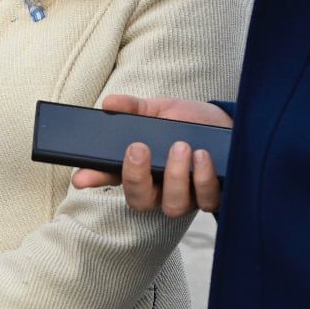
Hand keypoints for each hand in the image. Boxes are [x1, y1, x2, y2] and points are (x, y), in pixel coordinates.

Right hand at [70, 94, 231, 215]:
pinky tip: (204, 157)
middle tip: (139, 149)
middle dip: (136, 177)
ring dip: (175, 175)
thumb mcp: (161, 110)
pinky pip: (205, 200)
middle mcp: (160, 188)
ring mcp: (185, 196)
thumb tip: (110, 103)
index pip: (110, 176)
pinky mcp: (211, 198)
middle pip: (139, 201)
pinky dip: (203, 178)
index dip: (93, 179)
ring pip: (172, 206)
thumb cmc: (191, 122)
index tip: (80, 178)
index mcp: (140, 167)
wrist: (229, 125)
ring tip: (182, 146)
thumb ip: (135, 108)